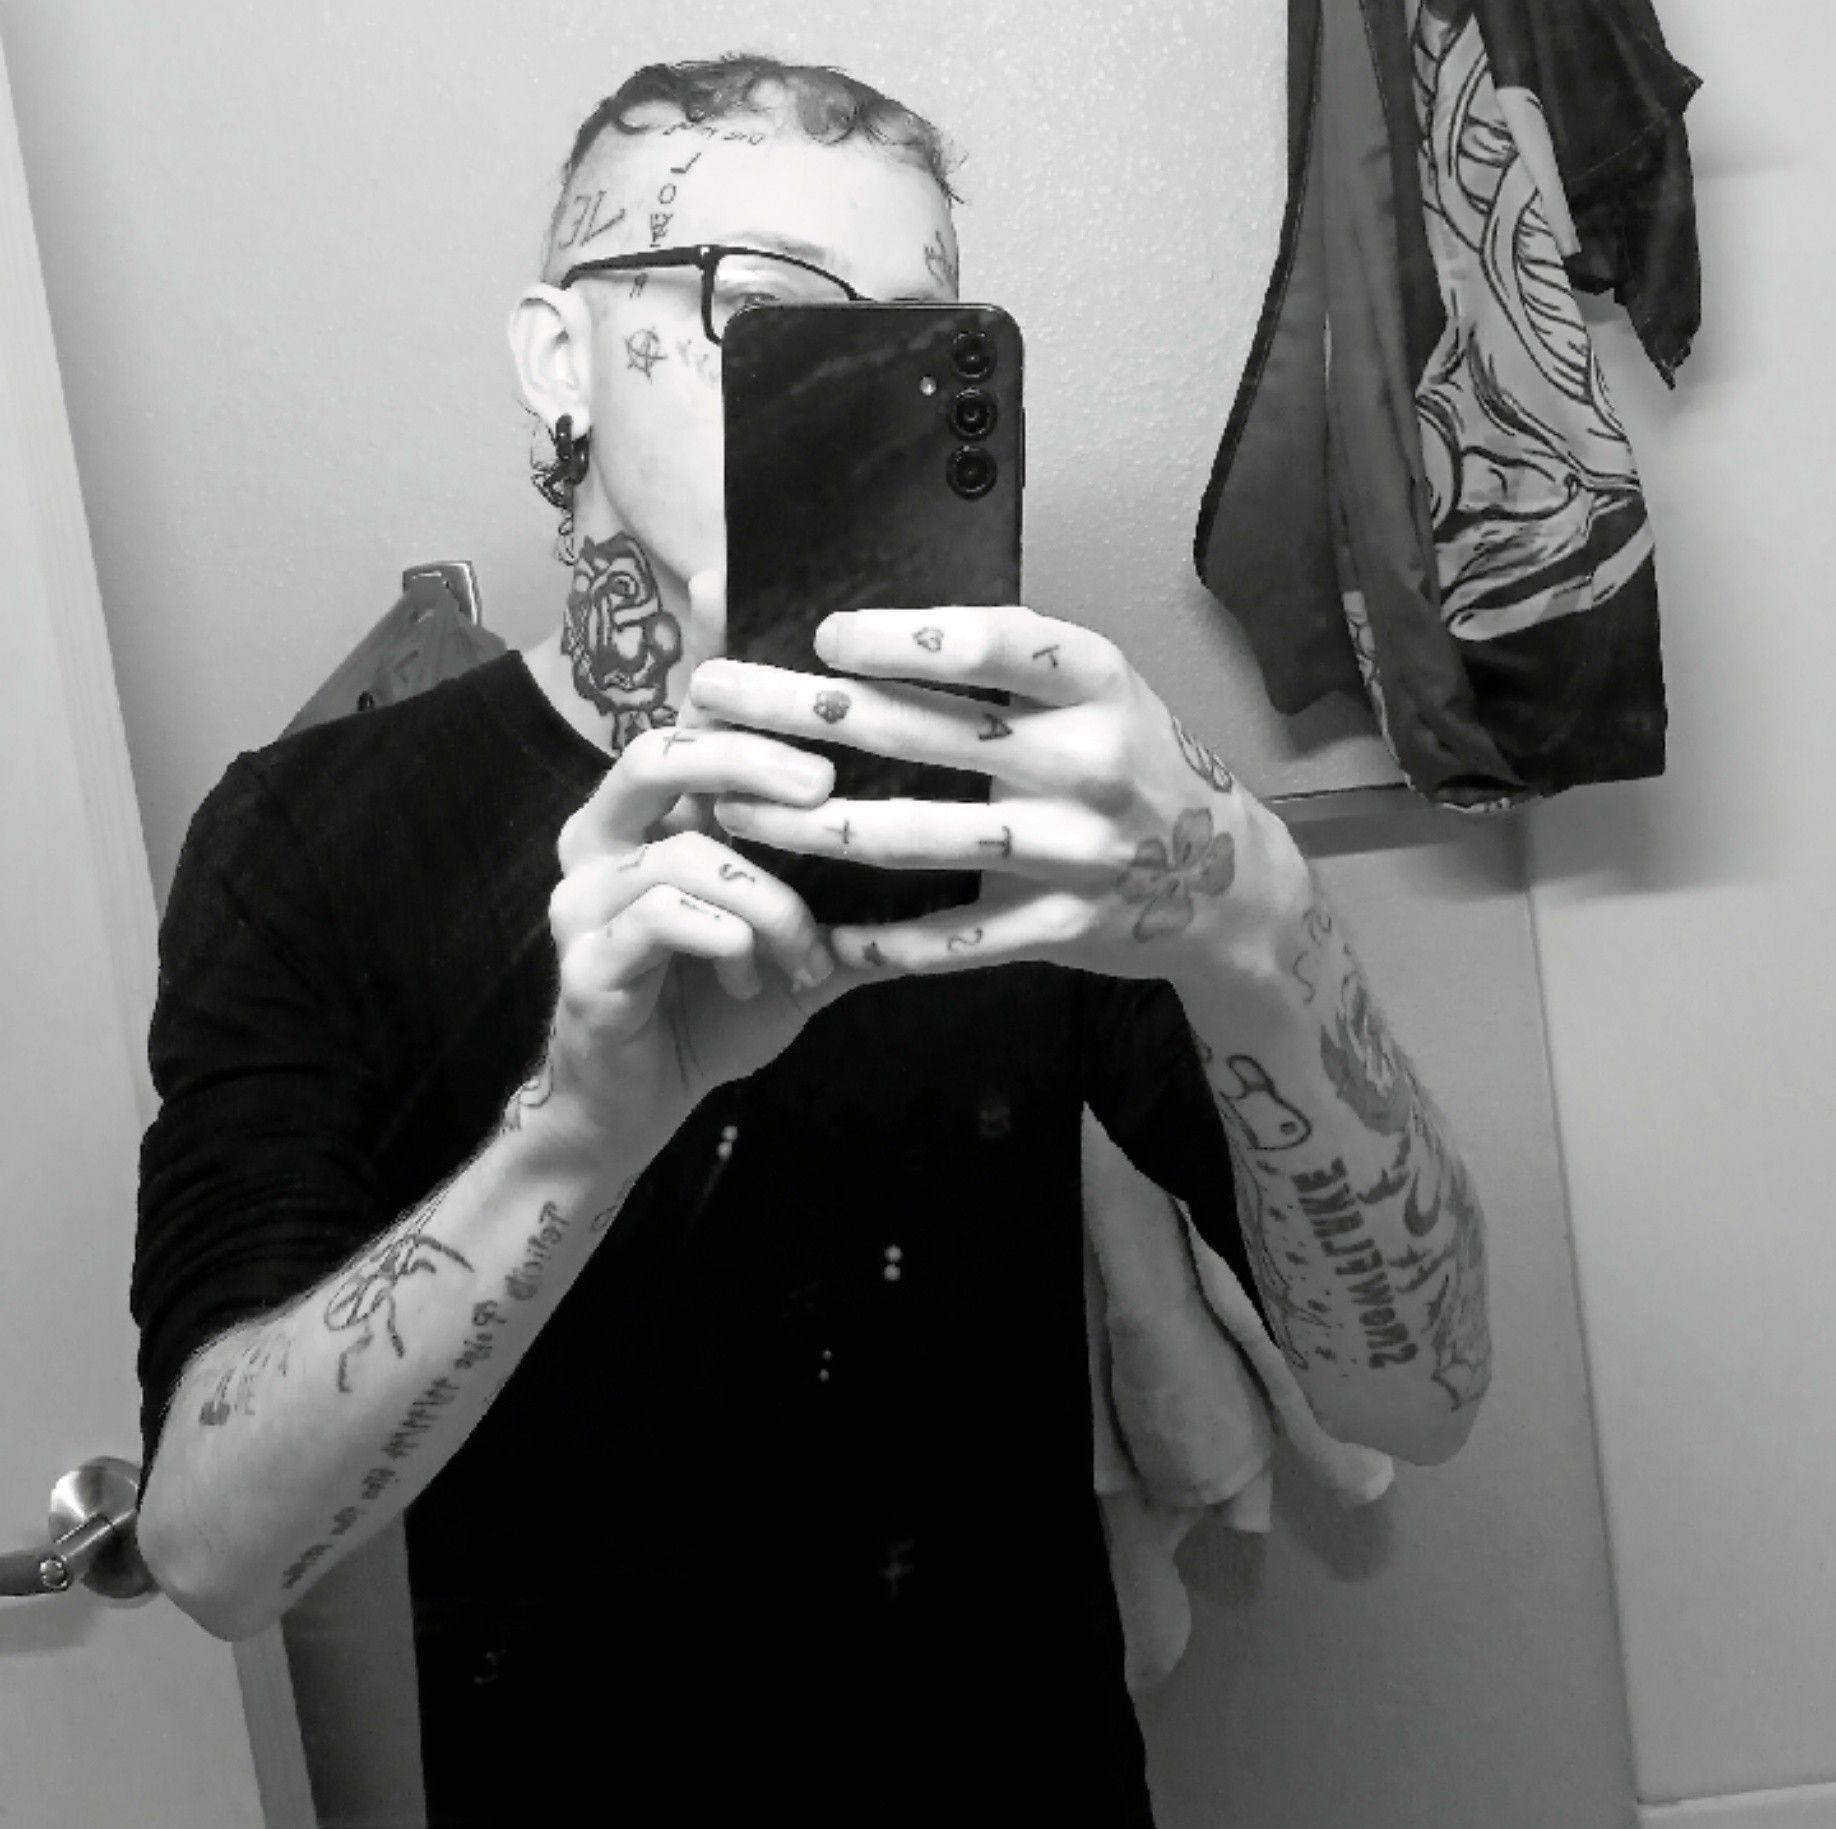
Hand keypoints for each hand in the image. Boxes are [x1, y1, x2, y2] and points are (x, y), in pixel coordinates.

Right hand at [542, 572, 865, 1132]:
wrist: (638, 1108)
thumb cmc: (712, 1012)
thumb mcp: (796, 946)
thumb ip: (849, 899)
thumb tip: (951, 862)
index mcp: (648, 818)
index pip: (687, 725)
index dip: (735, 688)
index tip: (817, 685)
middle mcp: (602, 839)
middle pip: (662, 753)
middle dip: (751, 761)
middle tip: (825, 786)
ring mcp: (583, 897)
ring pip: (683, 852)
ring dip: (769, 901)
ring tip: (806, 953)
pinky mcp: (583, 959)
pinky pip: (663, 917)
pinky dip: (731, 940)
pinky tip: (754, 979)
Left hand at [684, 604, 1308, 985]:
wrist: (1226, 879)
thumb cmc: (1134, 761)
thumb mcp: (1100, 690)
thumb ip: (1007, 659)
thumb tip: (868, 622)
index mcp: (1098, 684)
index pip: (994, 643)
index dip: (903, 638)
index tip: (823, 633)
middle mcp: (1090, 763)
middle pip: (925, 734)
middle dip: (803, 712)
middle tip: (714, 696)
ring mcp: (1076, 853)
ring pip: (918, 838)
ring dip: (810, 826)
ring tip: (730, 805)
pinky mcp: (1060, 930)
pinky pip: (952, 939)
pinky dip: (878, 937)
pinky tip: (811, 926)